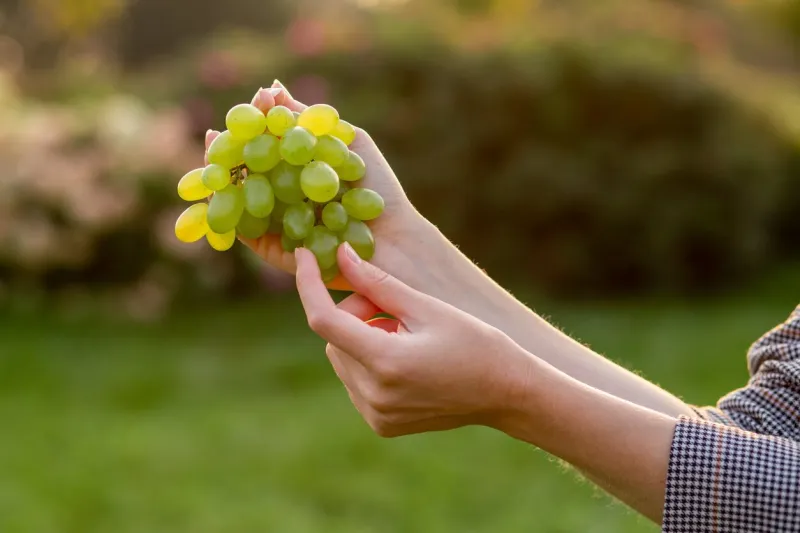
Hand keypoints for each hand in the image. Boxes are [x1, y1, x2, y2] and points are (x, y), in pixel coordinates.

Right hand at [205, 81, 425, 291]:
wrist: (395, 237)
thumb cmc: (378, 189)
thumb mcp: (347, 141)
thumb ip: (308, 118)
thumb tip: (271, 87)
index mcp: (296, 170)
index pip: (263, 144)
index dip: (252, 124)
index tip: (251, 104)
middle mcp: (282, 196)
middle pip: (243, 170)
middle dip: (226, 150)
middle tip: (215, 133)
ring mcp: (276, 224)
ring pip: (236, 199)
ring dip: (217, 176)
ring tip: (212, 151)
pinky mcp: (274, 251)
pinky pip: (244, 232)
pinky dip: (228, 211)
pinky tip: (222, 190)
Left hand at [294, 242, 535, 436]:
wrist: (507, 393)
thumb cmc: (475, 343)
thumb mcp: (426, 306)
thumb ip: (377, 283)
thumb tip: (341, 256)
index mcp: (386, 362)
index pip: (324, 320)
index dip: (309, 284)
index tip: (304, 256)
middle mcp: (374, 394)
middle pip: (335, 337)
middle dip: (355, 313)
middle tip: (394, 306)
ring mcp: (376, 414)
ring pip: (342, 357)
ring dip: (361, 337)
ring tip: (405, 334)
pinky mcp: (381, 424)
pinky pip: (355, 380)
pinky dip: (368, 360)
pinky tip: (406, 358)